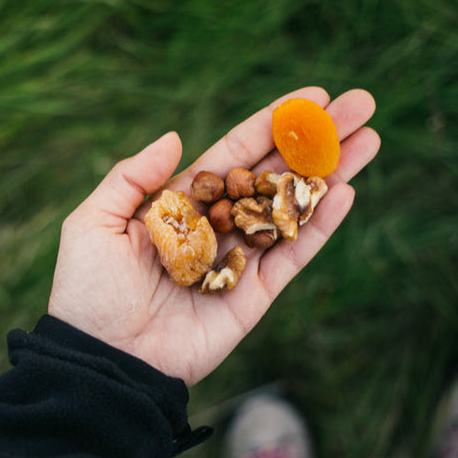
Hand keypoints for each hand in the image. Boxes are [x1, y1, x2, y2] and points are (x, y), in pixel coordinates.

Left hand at [48, 87, 379, 384]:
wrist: (103, 359)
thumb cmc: (88, 292)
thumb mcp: (94, 222)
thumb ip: (132, 177)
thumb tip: (176, 136)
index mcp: (180, 204)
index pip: (236, 153)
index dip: (273, 126)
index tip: (312, 98)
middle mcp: (215, 227)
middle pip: (275, 175)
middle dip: (318, 142)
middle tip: (360, 107)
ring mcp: (238, 261)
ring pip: (292, 210)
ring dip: (331, 175)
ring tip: (369, 139)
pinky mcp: (253, 297)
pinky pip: (292, 256)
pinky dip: (319, 226)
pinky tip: (346, 192)